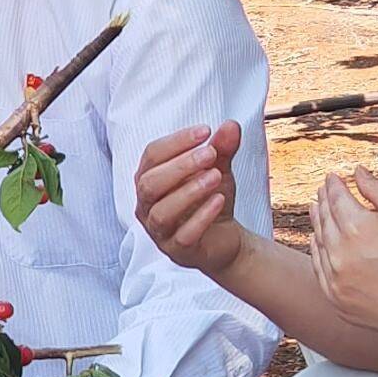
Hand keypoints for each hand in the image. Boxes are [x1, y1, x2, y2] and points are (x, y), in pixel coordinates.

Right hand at [129, 121, 252, 280]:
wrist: (225, 240)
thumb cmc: (211, 200)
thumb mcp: (219, 169)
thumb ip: (222, 149)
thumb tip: (230, 125)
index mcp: (149, 180)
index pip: (151, 156)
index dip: (176, 141)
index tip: (205, 131)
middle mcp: (147, 206)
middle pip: (149, 184)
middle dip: (179, 166)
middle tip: (210, 153)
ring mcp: (159, 231)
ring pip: (162, 212)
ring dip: (189, 191)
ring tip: (216, 176)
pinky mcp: (178, 251)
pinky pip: (183, 236)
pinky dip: (201, 216)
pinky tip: (219, 200)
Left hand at [304, 169, 377, 346]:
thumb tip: (358, 173)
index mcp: (359, 230)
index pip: (337, 199)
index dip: (334, 185)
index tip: (332, 178)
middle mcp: (342, 256)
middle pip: (325, 220)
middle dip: (324, 202)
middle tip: (324, 191)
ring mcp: (337, 283)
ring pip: (319, 245)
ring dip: (318, 226)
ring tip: (318, 211)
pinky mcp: (339, 302)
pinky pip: (320, 273)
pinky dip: (319, 254)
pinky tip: (321, 244)